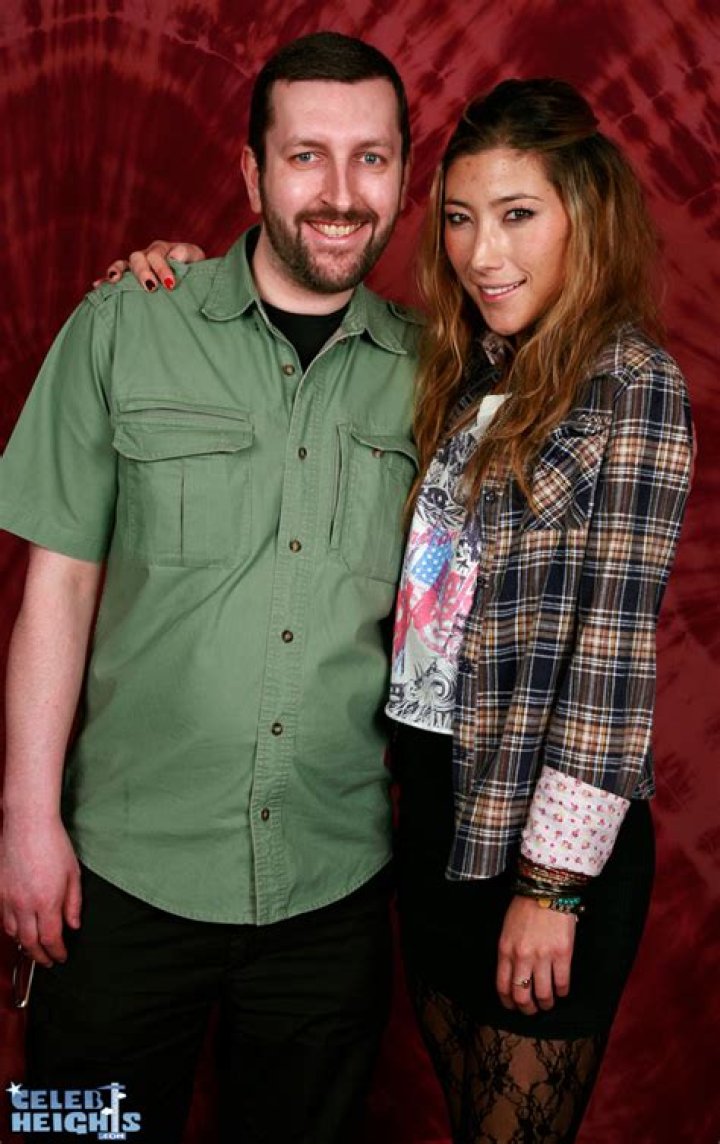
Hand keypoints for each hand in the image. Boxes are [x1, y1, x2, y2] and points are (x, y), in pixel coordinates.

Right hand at [1, 818, 81, 966]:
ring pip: (13, 934)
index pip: (51, 939)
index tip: (62, 957)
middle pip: (29, 943)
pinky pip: (2, 919)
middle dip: (40, 957)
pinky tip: (19, 930)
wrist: (28, 824)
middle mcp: (24, 905)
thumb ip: (73, 903)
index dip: (57, 952)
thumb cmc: (54, 844)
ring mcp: (7, 899)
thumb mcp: (74, 873)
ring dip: (24, 945)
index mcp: (46, 901)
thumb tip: (73, 925)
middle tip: (48, 961)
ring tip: (35, 949)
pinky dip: (11, 930)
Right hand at [92, 240, 206, 291]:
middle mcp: (146, 255)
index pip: (157, 255)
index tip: (169, 284)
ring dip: (117, 271)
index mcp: (162, 250)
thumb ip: (187, 254)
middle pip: (138, 258)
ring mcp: (135, 266)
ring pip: (123, 265)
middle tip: (151, 287)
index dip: (162, 268)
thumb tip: (174, 256)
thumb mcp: (196, 259)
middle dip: (143, 273)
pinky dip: (105, 281)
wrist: (192, 278)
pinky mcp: (128, 279)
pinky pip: (114, 278)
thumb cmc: (194, 268)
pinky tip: (97, 286)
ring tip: (114, 280)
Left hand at [496, 895, 576, 1015]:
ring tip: (549, 1003)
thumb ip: (509, 952)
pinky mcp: (562, 954)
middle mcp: (522, 957)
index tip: (514, 1006)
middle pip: (522, 996)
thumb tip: (514, 975)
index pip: (503, 986)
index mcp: (505, 950)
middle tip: (533, 1010)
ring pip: (543, 994)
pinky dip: (562, 992)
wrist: (547, 889)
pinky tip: (562, 990)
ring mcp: (543, 957)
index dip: (509, 1002)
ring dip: (546, 1003)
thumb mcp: (508, 929)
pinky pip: (562, 984)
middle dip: (528, 1009)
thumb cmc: (525, 906)